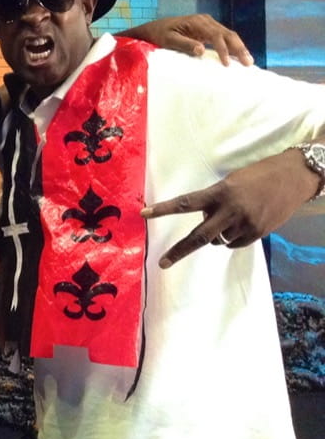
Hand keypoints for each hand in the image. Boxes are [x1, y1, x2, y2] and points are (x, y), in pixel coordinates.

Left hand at [121, 14, 253, 65]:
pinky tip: (238, 57)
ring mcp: (207, 24)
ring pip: (228, 35)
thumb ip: (184, 44)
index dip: (223, 49)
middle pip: (227, 33)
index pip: (216, 35)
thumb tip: (202, 50)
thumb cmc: (158, 35)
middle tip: (248, 63)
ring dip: (239, 48)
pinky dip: (232, 47)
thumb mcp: (168, 40)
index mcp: (197, 22)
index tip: (227, 63)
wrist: (153, 28)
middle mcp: (205, 21)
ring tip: (248, 62)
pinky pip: (223, 38)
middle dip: (239, 48)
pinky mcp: (207, 30)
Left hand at [142, 148, 317, 267]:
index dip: (163, 209)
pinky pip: (233, 244)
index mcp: (220, 192)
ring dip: (217, 233)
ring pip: (217, 240)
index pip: (186, 203)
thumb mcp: (230, 182)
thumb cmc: (258, 175)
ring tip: (233, 216)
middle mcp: (230, 210)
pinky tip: (245, 222)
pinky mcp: (257, 233)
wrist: (294, 177)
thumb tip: (205, 224)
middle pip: (199, 236)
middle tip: (162, 263)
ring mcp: (245, 224)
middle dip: (179, 251)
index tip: (143, 214)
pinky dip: (232, 237)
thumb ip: (214, 201)